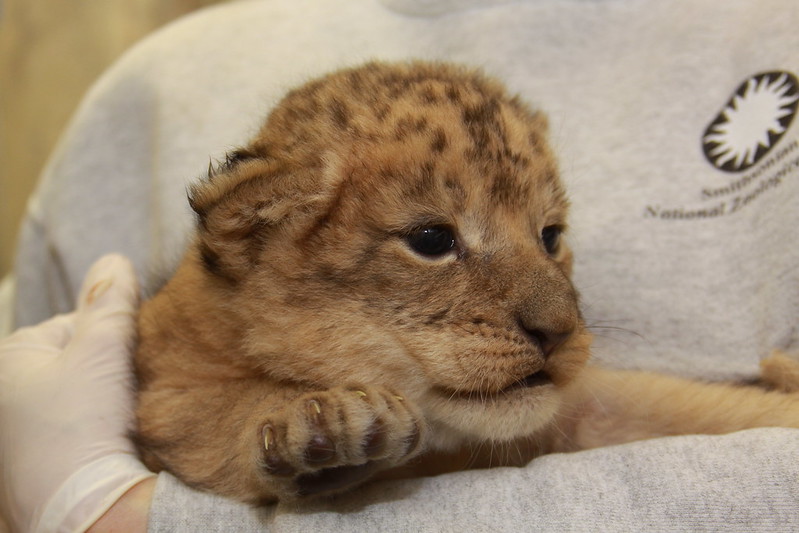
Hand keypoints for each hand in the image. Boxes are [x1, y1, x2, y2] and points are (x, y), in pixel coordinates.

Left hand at [0, 254, 154, 532]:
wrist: (85, 509)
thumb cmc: (80, 427)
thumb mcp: (101, 349)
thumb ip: (110, 301)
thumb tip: (114, 260)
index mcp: (9, 359)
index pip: (74, 323)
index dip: (113, 334)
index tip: (132, 356)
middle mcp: (9, 393)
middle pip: (80, 358)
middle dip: (112, 365)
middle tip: (132, 385)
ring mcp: (24, 430)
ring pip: (87, 391)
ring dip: (112, 395)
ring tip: (126, 412)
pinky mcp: (46, 457)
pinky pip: (85, 423)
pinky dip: (105, 424)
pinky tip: (118, 435)